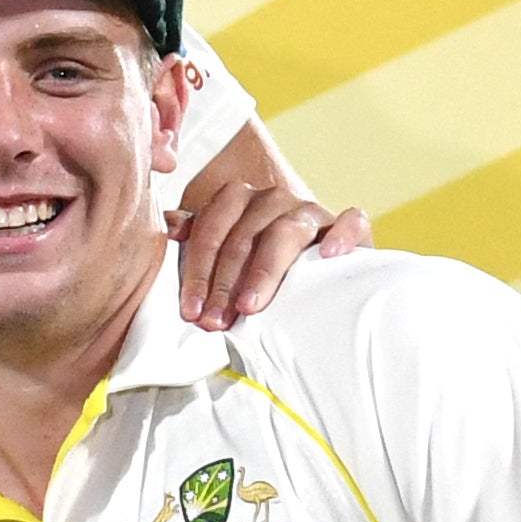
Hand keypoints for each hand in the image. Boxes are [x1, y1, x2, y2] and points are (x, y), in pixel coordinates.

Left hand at [168, 173, 365, 327]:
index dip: (198, 273)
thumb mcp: (224, 254)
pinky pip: (350, 220)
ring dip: (263, 273)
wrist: (316, 276)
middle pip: (243, 237)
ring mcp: (311, 210)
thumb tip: (170, 226)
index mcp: (237, 201)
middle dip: (224, 284)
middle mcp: (272, 200)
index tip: (191, 312)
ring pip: (284, 233)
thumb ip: (199, 239)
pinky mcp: (347, 225)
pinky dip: (341, 234)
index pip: (210, 231)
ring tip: (249, 306)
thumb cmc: (258, 268)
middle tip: (214, 321)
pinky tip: (331, 254)